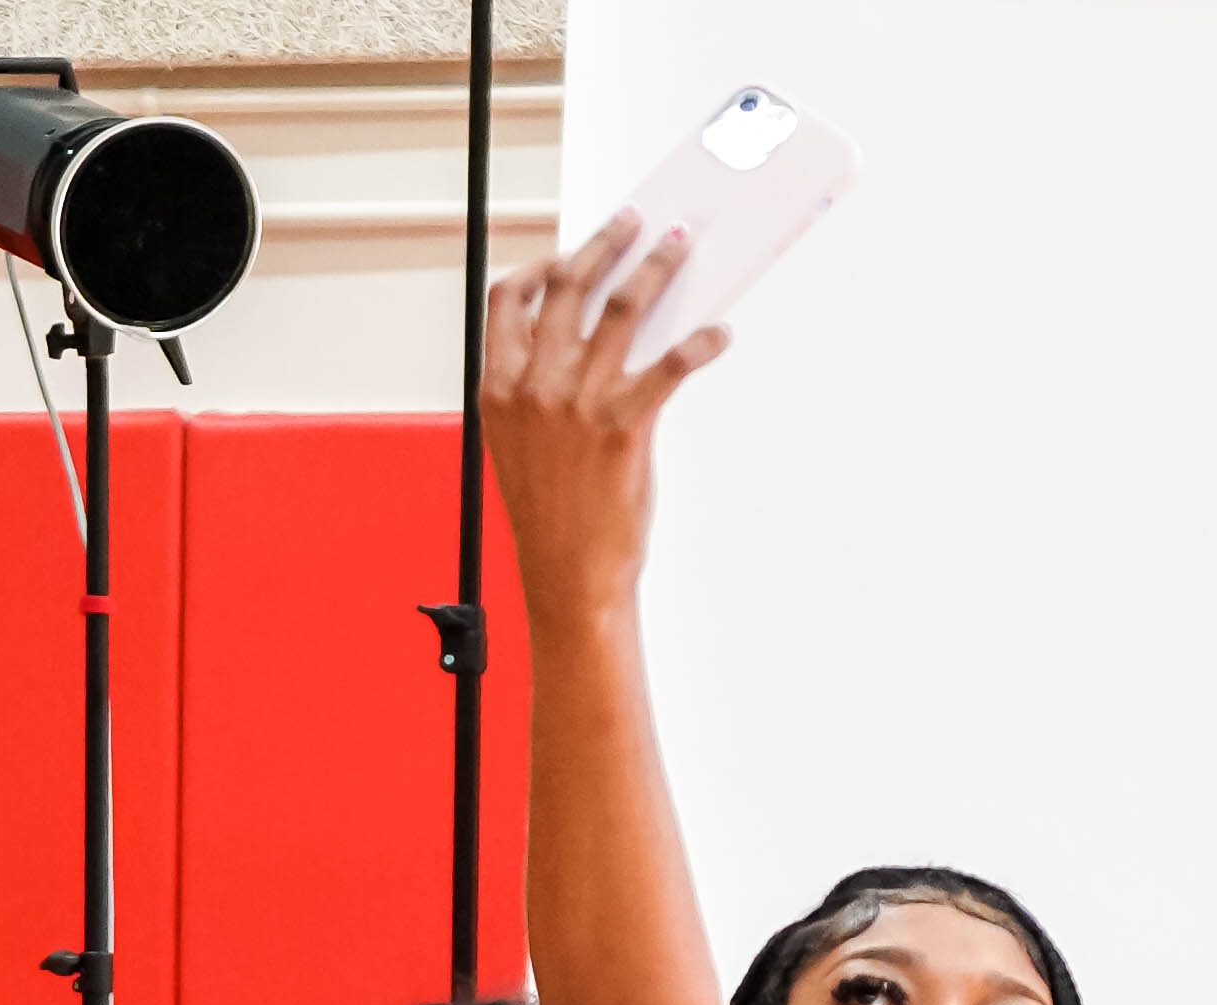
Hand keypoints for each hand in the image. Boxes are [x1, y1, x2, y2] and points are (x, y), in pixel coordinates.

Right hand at [478, 213, 725, 617]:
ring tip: (679, 243)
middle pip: (571, 286)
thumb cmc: (552, 515)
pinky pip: (671, 364)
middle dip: (606, 242)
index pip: (509, 300)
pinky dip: (700, 343)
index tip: (567, 252)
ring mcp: (579, 401)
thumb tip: (588, 344)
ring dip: (657, 266)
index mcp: (499, 385)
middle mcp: (535, 384)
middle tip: (633, 220)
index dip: (539, 266)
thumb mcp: (521, 444)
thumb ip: (539, 389)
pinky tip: (718, 333)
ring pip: (623, 308)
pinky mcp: (624, 424)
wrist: (569, 573)